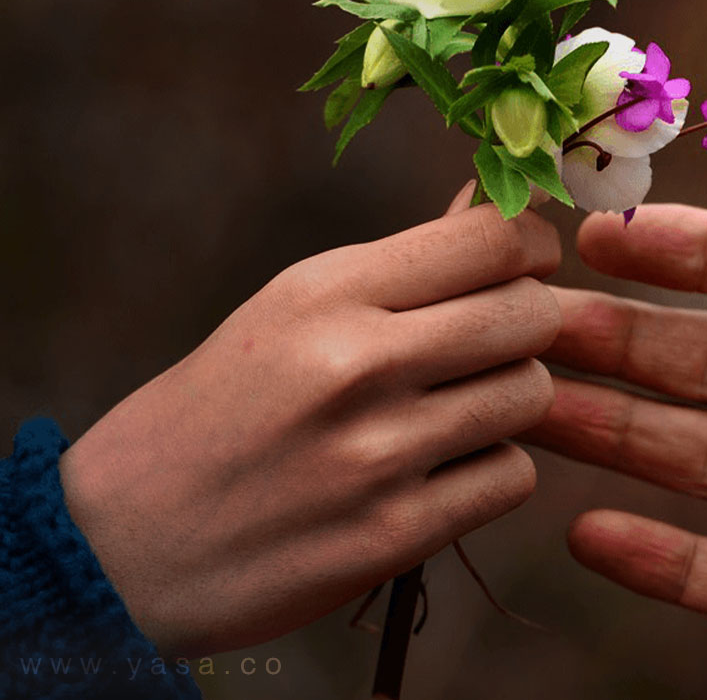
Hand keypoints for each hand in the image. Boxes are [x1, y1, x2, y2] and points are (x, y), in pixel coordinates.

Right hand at [60, 182, 559, 654]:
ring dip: (511, 402)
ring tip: (459, 410)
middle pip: (532, 315)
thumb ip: (402, 270)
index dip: (532, 247)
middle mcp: (355, 362)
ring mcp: (377, 452)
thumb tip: (508, 210)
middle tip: (495, 344)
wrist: (122, 546)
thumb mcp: (289, 312)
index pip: (493, 238)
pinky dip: (491, 474)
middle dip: (531, 325)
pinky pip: (511, 477)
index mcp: (325, 292)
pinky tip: (441, 472)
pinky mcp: (394, 533)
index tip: (522, 266)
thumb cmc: (220, 411)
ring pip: (533, 395)